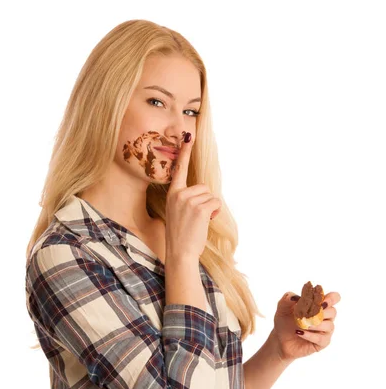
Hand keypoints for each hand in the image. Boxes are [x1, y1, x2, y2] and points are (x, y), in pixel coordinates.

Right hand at [165, 132, 221, 258]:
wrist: (180, 253)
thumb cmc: (181, 235)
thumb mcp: (177, 212)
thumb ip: (185, 199)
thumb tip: (203, 192)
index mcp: (172, 194)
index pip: (179, 169)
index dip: (185, 152)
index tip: (188, 136)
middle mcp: (179, 194)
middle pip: (203, 187)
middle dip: (205, 201)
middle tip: (195, 218)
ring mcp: (189, 200)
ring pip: (211, 196)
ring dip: (210, 208)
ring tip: (198, 221)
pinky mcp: (199, 208)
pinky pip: (216, 202)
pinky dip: (215, 212)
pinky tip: (205, 222)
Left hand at [269, 291, 341, 361]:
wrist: (280, 339)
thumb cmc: (284, 321)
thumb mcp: (282, 307)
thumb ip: (288, 298)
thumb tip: (295, 297)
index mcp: (318, 305)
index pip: (334, 298)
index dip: (331, 298)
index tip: (321, 301)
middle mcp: (325, 317)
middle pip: (333, 311)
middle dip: (322, 311)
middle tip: (309, 313)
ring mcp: (325, 330)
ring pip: (329, 325)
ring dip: (316, 324)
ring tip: (303, 324)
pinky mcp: (322, 342)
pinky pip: (322, 339)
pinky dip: (310, 335)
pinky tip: (300, 333)